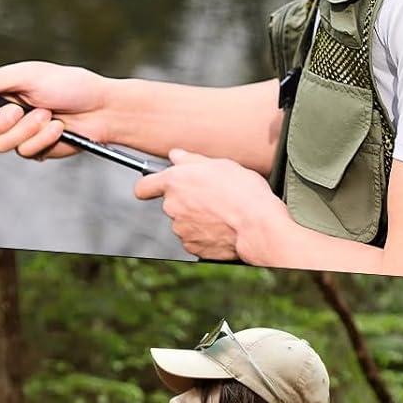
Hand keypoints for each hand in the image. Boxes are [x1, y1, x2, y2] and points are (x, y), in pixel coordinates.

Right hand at [0, 62, 112, 158]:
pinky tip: (57, 128)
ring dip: (26, 129)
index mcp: (0, 94)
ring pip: (1, 144)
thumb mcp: (30, 75)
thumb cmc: (73, 86)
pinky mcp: (36, 149)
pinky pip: (26, 152)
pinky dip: (42, 139)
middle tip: (17, 111)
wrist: (102, 109)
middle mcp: (7, 115)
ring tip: (47, 115)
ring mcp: (21, 134)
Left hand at [134, 150, 287, 261]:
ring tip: (223, 214)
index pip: (144, 187)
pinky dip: (206, 235)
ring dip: (198, 219)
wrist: (258, 224)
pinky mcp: (193, 247)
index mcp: (175, 182)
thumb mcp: (221, 165)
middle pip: (171, 204)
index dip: (150, 187)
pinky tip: (224, 228)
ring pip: (184, 222)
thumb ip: (191, 160)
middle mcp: (172, 206)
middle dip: (187, 202)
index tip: (157, 187)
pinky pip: (195, 239)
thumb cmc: (244, 191)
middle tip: (212, 198)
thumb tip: (176, 156)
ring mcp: (181, 229)